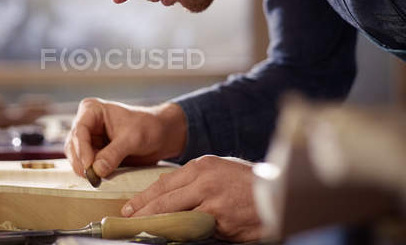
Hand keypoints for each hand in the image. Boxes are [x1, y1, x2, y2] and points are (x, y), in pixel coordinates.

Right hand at [64, 98, 186, 177]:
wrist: (162, 135)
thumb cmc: (149, 127)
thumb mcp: (132, 139)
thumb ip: (113, 154)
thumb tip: (96, 170)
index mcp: (93, 110)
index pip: (79, 130)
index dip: (82, 150)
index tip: (89, 166)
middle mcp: (87, 123)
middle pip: (73, 145)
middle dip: (82, 162)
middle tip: (92, 177)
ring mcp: (90, 138)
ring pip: (77, 157)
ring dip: (85, 169)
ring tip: (97, 178)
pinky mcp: (95, 152)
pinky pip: (86, 165)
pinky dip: (91, 172)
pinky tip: (99, 178)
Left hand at [121, 155, 262, 241]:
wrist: (277, 194)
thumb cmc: (247, 181)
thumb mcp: (219, 168)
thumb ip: (194, 177)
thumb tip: (166, 186)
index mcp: (202, 166)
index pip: (165, 183)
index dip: (145, 196)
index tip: (130, 207)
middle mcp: (204, 181)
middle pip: (165, 200)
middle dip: (144, 212)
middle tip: (128, 221)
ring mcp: (212, 202)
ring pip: (177, 216)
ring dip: (159, 225)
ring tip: (144, 231)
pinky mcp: (221, 221)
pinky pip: (196, 230)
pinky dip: (182, 234)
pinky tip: (170, 238)